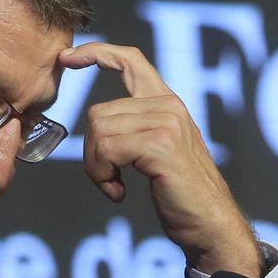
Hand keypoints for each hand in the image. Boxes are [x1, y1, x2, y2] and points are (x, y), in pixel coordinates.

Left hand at [58, 42, 262, 277]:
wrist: (210, 225)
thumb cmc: (180, 194)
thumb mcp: (157, 150)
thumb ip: (136, 127)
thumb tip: (98, 120)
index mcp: (166, 103)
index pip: (130, 60)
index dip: (96, 53)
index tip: (67, 58)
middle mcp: (168, 106)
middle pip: (97, 114)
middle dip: (91, 153)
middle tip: (108, 179)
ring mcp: (166, 122)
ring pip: (98, 132)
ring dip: (97, 168)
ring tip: (116, 185)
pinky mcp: (160, 144)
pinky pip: (106, 150)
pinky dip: (103, 176)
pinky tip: (119, 193)